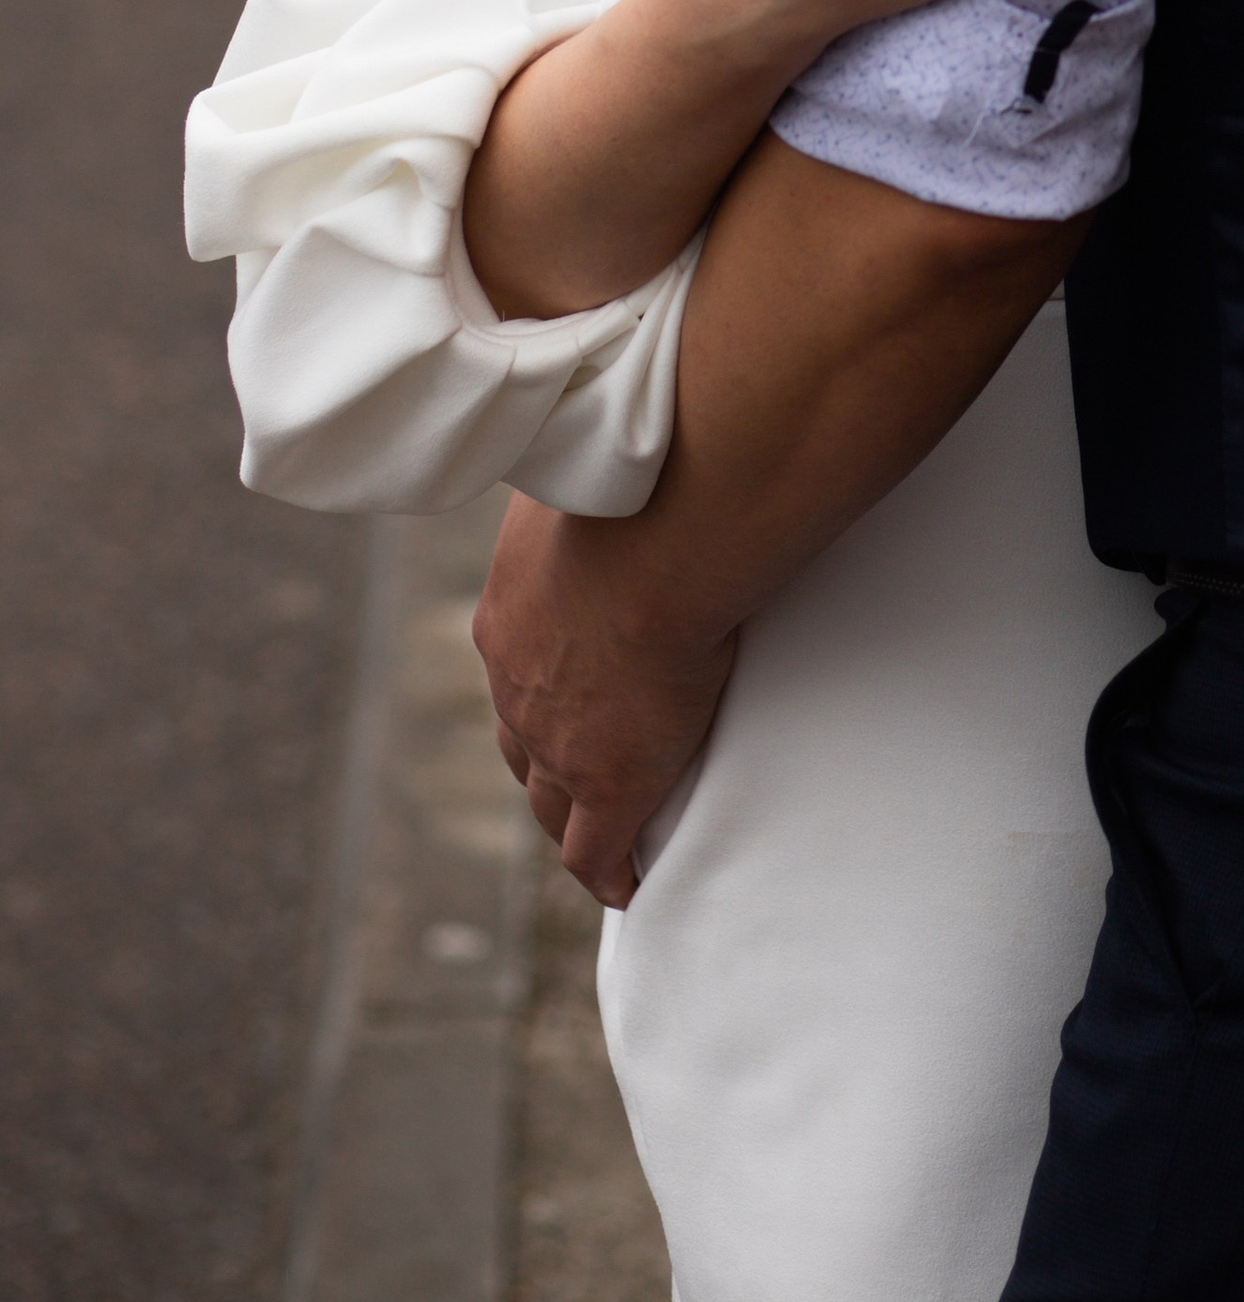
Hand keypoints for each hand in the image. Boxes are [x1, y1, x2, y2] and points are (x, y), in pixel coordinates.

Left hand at [474, 492, 734, 909]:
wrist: (654, 543)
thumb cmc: (630, 489)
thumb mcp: (577, 473)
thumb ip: (573, 478)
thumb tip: (579, 438)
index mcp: (506, 619)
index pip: (514, 671)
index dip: (536, 692)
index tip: (559, 698)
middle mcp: (515, 687)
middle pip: (520, 745)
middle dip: (541, 762)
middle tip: (570, 773)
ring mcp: (556, 741)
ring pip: (550, 802)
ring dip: (569, 816)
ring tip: (596, 833)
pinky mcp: (609, 781)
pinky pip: (599, 850)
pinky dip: (608, 872)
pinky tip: (628, 887)